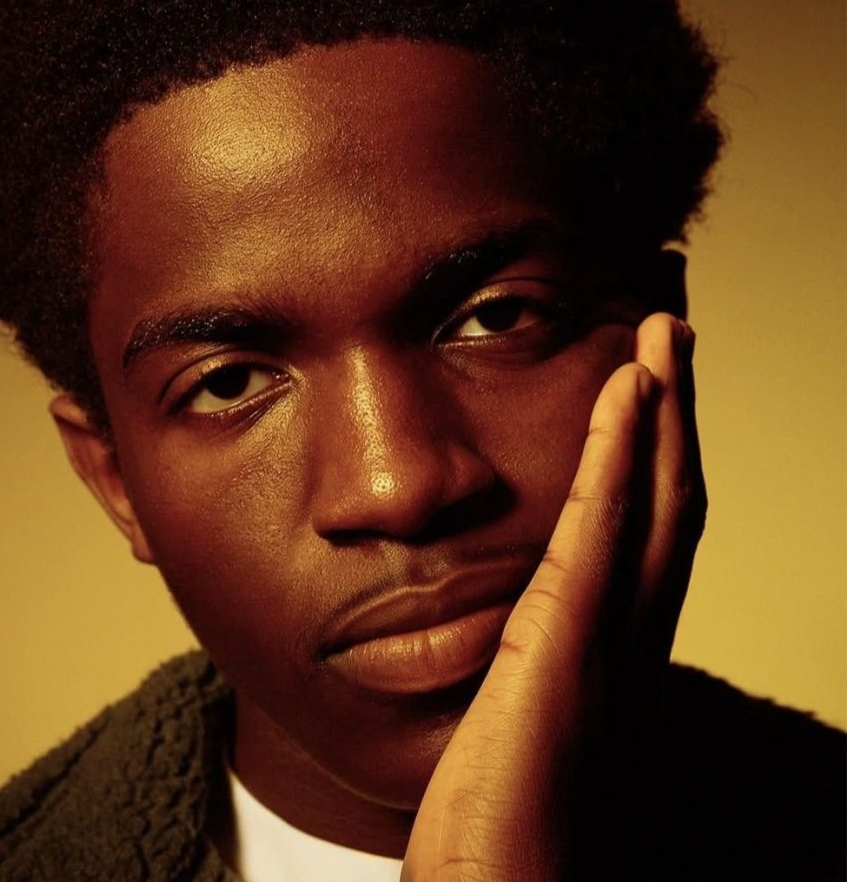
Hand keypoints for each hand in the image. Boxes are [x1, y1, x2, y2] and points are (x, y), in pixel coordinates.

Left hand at [402, 313, 705, 880]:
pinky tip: (625, 395)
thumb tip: (510, 639)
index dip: (659, 463)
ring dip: (662, 415)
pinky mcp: (561, 650)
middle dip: (676, 419)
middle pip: (670, 508)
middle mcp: (630, 645)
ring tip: (661, 338)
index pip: (650, 539)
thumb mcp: (518, 731)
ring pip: (655, 507)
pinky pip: (598, 535)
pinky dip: (616, 458)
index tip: (648, 395)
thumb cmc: (494, 834)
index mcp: (616, 659)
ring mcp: (606, 647)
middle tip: (672, 340)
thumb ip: (529, 675)